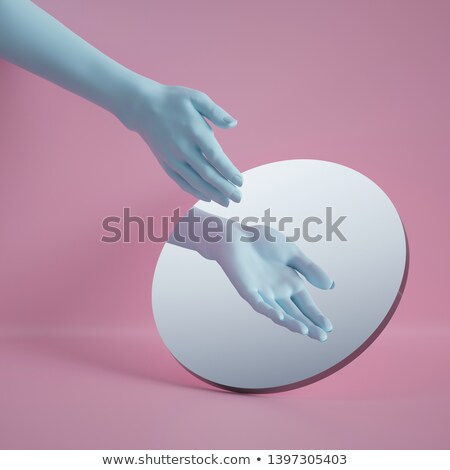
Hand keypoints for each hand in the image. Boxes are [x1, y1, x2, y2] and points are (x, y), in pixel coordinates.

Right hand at [125, 80, 242, 205]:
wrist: (142, 107)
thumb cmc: (173, 100)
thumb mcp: (196, 97)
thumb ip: (216, 112)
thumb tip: (233, 124)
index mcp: (194, 131)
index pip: (215, 156)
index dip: (228, 171)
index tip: (240, 181)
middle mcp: (183, 148)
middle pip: (207, 174)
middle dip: (224, 188)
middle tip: (238, 198)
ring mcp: (173, 158)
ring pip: (195, 181)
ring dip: (212, 194)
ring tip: (226, 202)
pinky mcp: (166, 164)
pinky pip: (182, 182)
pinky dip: (195, 191)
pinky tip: (208, 197)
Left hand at [202, 223, 334, 340]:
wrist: (237, 234)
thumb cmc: (262, 241)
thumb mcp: (292, 253)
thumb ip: (309, 269)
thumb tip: (331, 286)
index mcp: (290, 283)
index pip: (306, 305)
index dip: (317, 316)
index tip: (329, 328)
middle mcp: (277, 292)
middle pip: (295, 313)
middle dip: (309, 325)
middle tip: (323, 337)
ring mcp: (262, 293)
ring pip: (279, 313)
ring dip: (292, 322)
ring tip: (306, 331)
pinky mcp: (247, 290)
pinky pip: (259, 303)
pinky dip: (269, 310)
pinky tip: (280, 316)